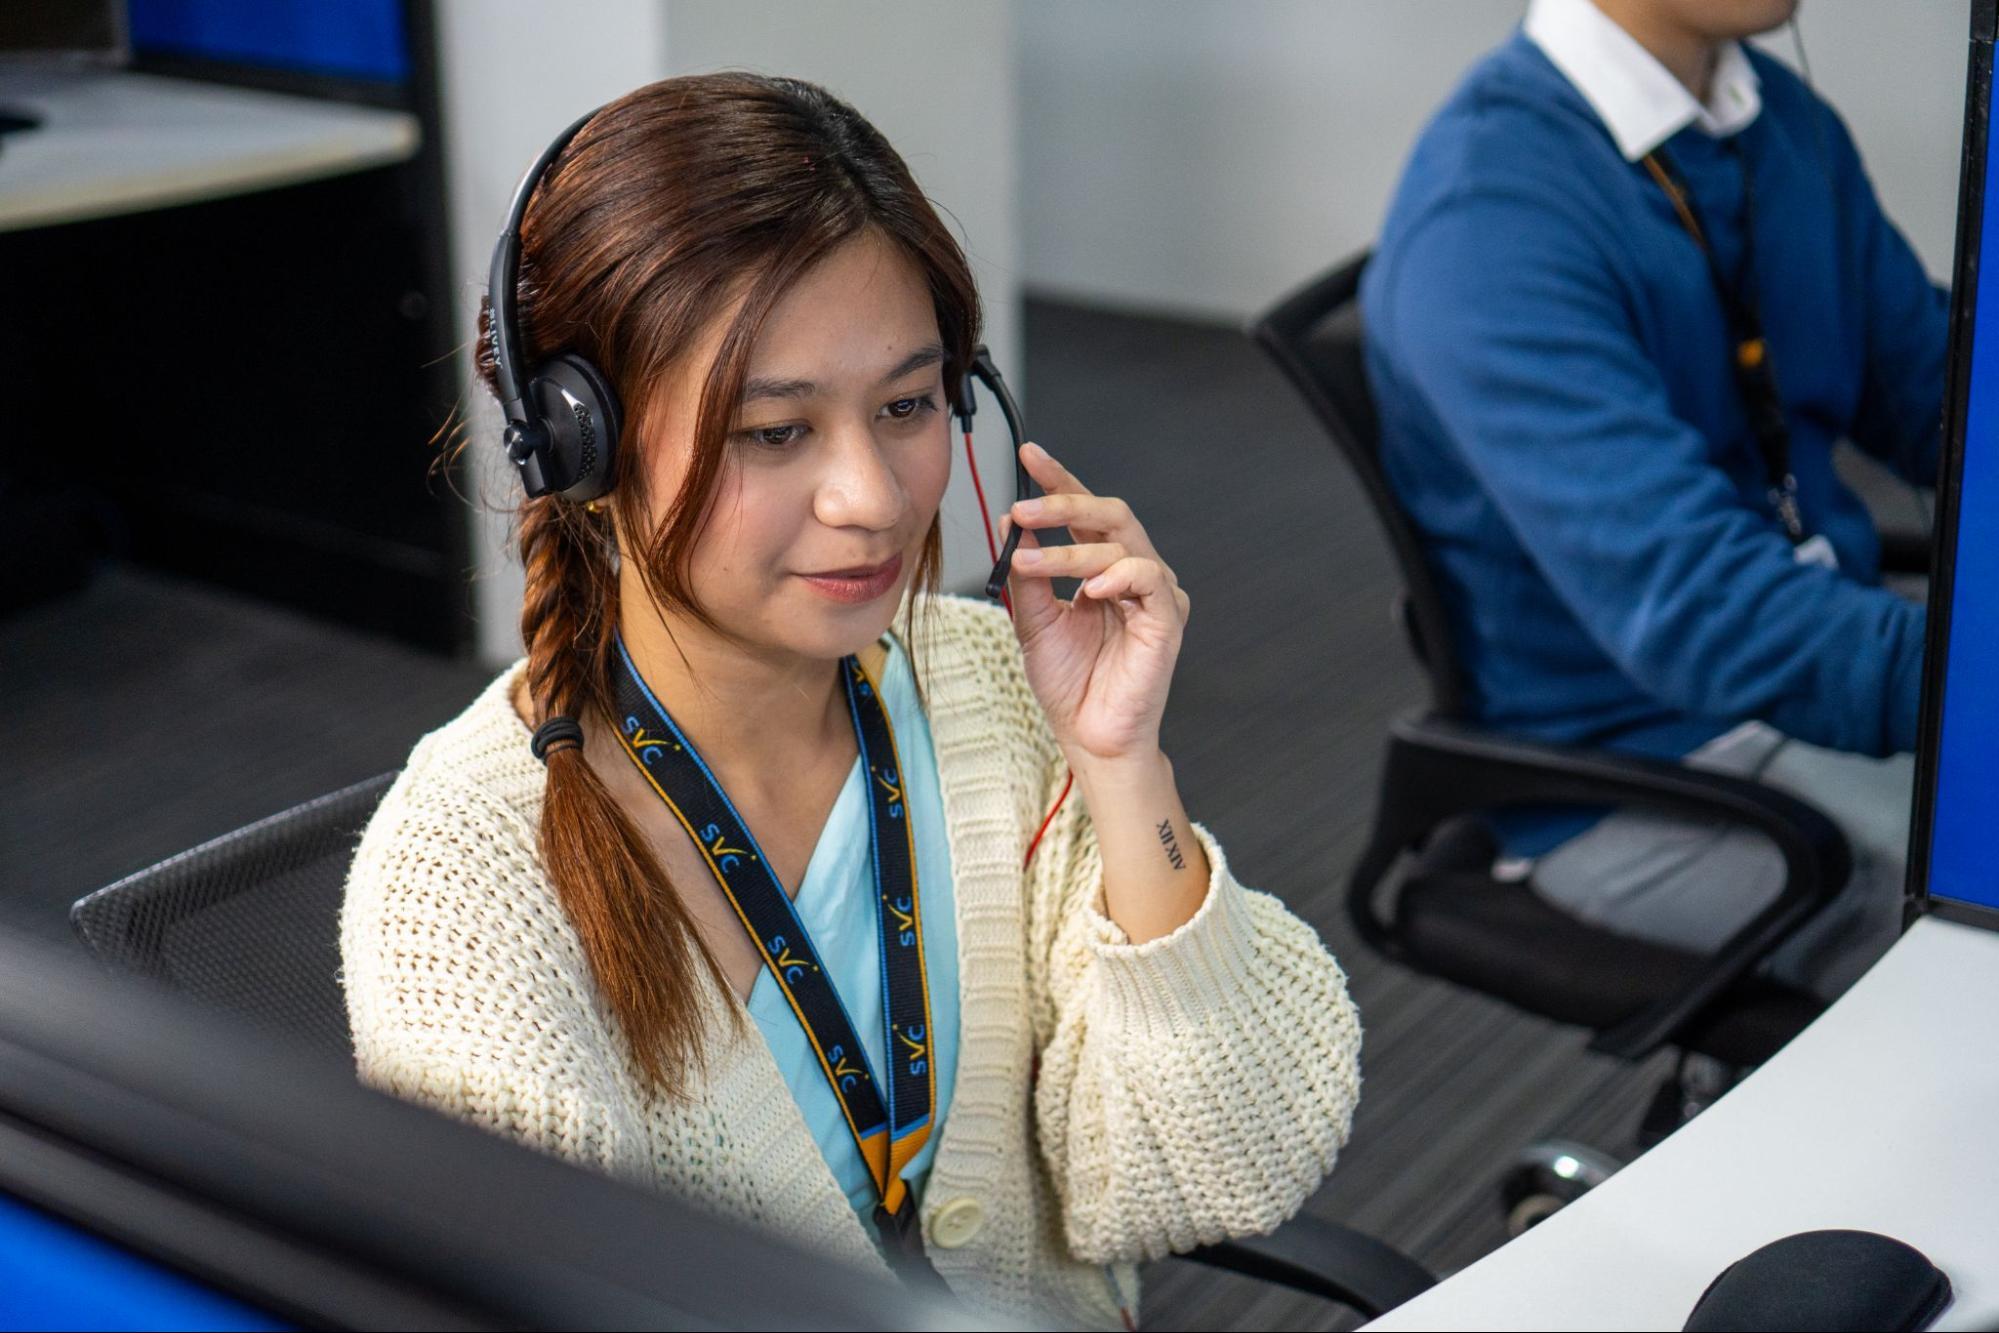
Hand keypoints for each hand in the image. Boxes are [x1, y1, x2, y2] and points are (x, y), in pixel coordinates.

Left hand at [1003, 442, 1190, 765]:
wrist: (1090, 737)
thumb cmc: (1069, 684)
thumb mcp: (1033, 622)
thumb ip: (1027, 575)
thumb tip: (1010, 524)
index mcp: (1102, 568)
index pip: (1083, 512)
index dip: (1059, 480)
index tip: (1028, 455)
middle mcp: (1132, 573)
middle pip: (1108, 514)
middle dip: (1063, 502)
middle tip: (1022, 508)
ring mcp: (1154, 594)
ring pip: (1119, 543)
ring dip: (1069, 548)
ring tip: (1030, 560)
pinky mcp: (1168, 618)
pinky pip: (1148, 578)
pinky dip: (1115, 576)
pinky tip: (1087, 591)